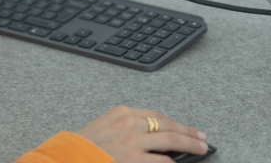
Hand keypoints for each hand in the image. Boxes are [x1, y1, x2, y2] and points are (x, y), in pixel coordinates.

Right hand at [77, 106, 207, 162]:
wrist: (67, 158)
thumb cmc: (82, 148)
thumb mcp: (103, 129)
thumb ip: (124, 128)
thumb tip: (148, 136)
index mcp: (122, 112)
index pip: (156, 115)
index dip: (174, 122)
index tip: (185, 128)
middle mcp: (130, 123)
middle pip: (167, 125)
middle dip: (188, 132)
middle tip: (202, 138)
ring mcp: (133, 142)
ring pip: (170, 140)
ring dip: (189, 145)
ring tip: (201, 149)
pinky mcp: (133, 159)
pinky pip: (162, 161)